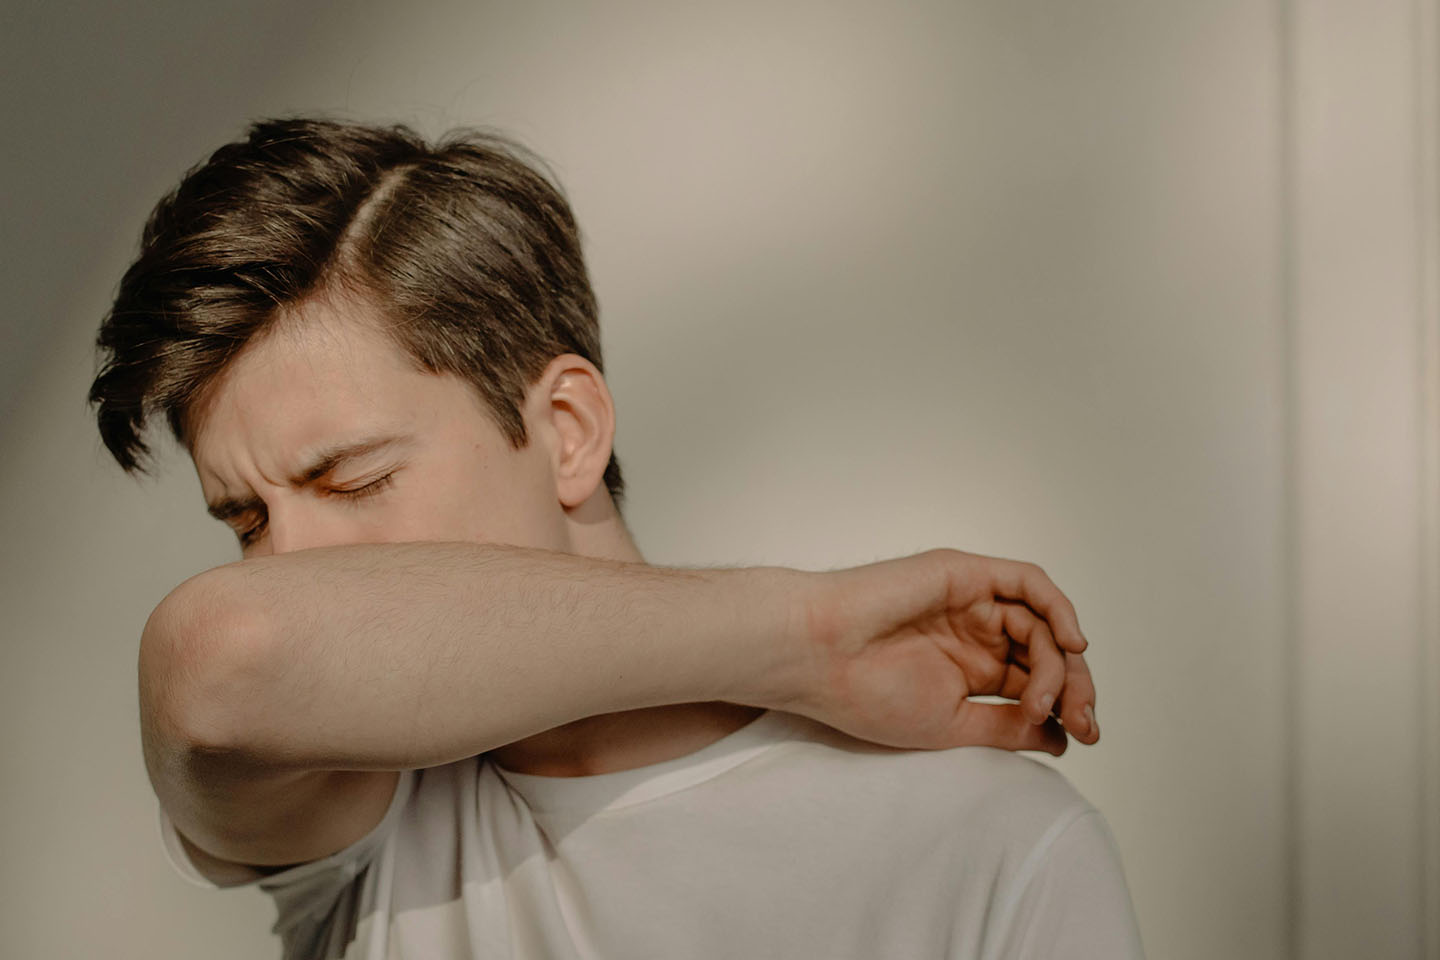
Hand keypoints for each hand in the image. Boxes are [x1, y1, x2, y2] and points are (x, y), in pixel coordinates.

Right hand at [796, 548, 1096, 755]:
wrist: (820, 657)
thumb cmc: (866, 694)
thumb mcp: (952, 724)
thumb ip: (1008, 726)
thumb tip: (1064, 736)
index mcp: (970, 669)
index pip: (1036, 682)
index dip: (1067, 708)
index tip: (1082, 739)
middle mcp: (976, 632)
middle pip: (1049, 652)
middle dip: (1075, 688)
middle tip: (1084, 723)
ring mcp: (972, 601)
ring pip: (1042, 623)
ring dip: (1060, 663)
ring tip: (1044, 698)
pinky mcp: (966, 574)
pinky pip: (1028, 582)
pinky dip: (1058, 608)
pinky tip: (1070, 643)